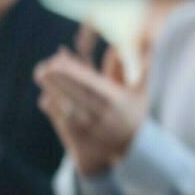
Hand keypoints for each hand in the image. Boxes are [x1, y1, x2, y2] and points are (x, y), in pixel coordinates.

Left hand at [35, 40, 144, 175]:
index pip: (91, 84)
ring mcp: (91, 128)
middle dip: (58, 80)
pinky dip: (53, 109)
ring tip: (41, 76)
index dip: (74, 72)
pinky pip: (63, 121)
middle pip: (76, 94)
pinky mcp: (81, 138)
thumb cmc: (135, 115)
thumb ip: (143, 70)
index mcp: (117, 101)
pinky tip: (45, 98)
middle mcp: (103, 115)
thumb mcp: (141, 93)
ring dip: (53, 92)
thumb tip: (152, 44)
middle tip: (42, 67)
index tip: (58, 60)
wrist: (133, 150)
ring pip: (67, 107)